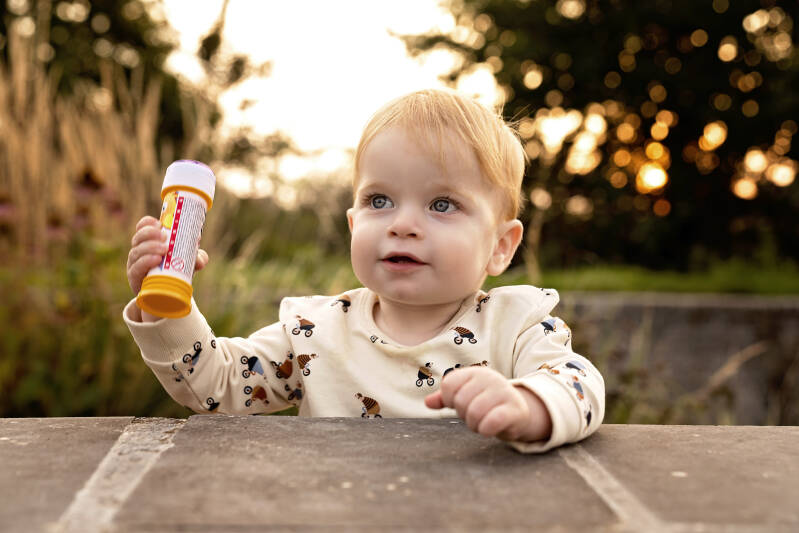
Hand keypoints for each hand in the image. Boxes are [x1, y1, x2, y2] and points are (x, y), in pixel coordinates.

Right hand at [126, 215, 208, 294]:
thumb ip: (197, 259)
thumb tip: (201, 259)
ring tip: (164, 249)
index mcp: (149, 244)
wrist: (165, 298)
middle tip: (165, 236)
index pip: (142, 229)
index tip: (159, 223)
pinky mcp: (134, 279)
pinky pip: (136, 268)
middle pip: (138, 238)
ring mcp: (135, 265)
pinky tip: (156, 259)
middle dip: (150, 234)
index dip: (147, 224)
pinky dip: (145, 262)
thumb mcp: (188, 264)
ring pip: (136, 252)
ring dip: (150, 248)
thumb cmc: (175, 274)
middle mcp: (139, 252)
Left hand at [425, 366, 551, 442]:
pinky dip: (485, 430)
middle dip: (464, 415)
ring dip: (474, 425)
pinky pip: (491, 422)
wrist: (518, 411)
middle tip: (474, 416)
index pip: (448, 384)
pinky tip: (489, 429)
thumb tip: (428, 403)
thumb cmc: (486, 403)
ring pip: (474, 413)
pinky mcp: (514, 410)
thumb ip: (445, 398)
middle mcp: (490, 378)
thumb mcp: (466, 395)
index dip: (449, 400)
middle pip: (460, 401)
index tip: (459, 404)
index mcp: (475, 372)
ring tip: (482, 423)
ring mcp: (504, 392)